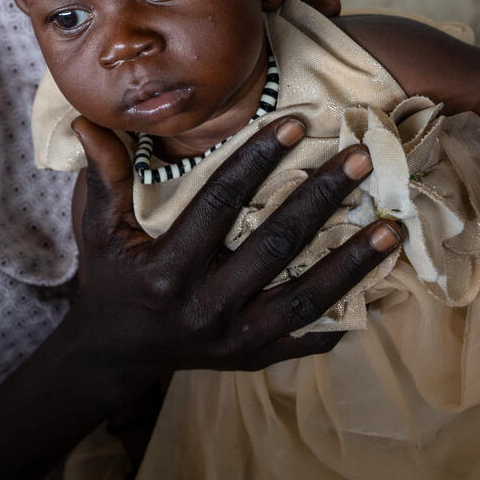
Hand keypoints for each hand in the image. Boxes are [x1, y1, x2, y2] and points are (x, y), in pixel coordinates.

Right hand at [65, 114, 402, 393]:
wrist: (114, 354)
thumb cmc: (111, 278)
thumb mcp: (100, 229)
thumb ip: (106, 176)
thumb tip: (88, 120)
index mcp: (168, 269)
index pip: (221, 203)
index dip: (259, 160)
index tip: (297, 124)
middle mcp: (204, 307)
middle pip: (274, 244)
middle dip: (321, 198)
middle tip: (360, 159)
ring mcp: (234, 339)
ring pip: (306, 297)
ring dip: (353, 262)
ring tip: (392, 227)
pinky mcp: (253, 359)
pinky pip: (308, 339)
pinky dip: (345, 317)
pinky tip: (382, 289)